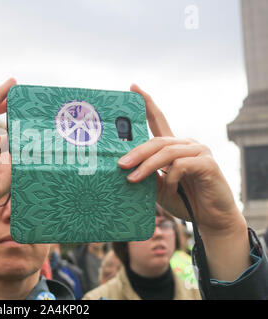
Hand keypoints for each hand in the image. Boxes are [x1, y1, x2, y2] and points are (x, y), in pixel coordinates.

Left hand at [118, 84, 245, 236]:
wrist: (210, 219)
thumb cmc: (183, 200)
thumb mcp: (159, 187)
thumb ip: (147, 175)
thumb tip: (124, 167)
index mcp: (174, 147)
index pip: (158, 120)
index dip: (146, 103)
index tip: (133, 87)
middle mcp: (186, 144)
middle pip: (156, 140)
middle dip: (136, 152)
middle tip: (120, 164)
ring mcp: (199, 151)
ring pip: (166, 152)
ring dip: (147, 166)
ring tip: (132, 179)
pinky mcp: (207, 163)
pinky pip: (181, 165)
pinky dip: (171, 178)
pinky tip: (170, 190)